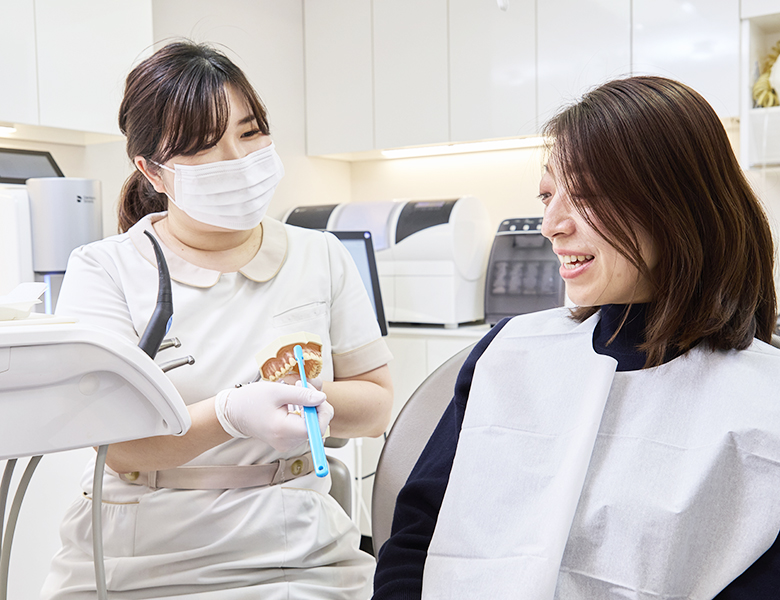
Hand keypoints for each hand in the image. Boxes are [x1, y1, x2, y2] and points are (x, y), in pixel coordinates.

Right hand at [214, 381, 333, 451]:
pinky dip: (303, 416)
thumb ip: (302, 395)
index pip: (316, 427)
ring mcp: (287, 444)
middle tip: (302, 387)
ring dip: (310, 409)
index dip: (322, 411)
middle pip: (316, 427)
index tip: (316, 394)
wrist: (235, 412)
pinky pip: (304, 429)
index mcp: (283, 430)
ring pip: (312, 427)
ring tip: (294, 395)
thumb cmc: (252, 400)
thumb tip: (322, 398)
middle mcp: (286, 442)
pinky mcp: (287, 442)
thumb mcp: (277, 391)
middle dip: (316, 406)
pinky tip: (292, 405)